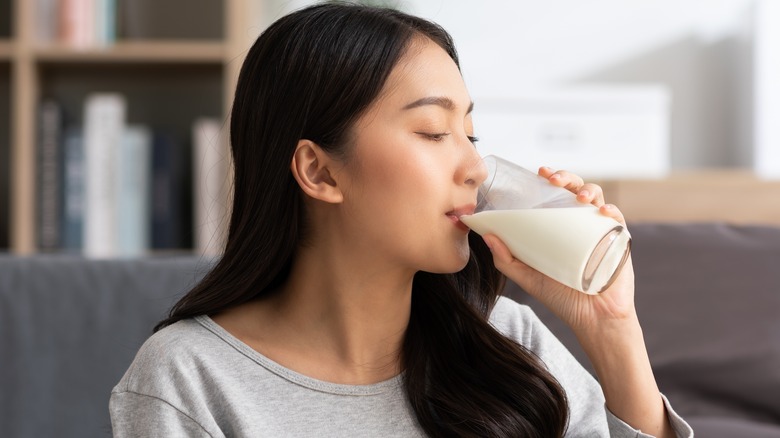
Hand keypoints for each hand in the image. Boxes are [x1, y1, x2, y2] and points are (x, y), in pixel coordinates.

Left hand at [482, 167, 636, 332]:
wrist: (592, 319)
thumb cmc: (561, 297)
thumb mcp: (528, 277)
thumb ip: (506, 259)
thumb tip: (487, 236)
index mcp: (560, 226)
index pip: (555, 195)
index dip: (550, 179)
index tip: (539, 172)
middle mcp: (580, 223)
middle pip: (575, 189)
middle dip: (566, 177)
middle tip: (552, 179)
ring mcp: (600, 229)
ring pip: (597, 198)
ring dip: (587, 190)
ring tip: (578, 197)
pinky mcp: (619, 241)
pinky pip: (617, 219)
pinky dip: (611, 210)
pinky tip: (601, 211)